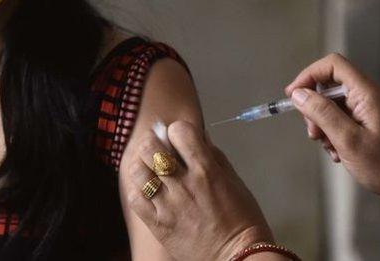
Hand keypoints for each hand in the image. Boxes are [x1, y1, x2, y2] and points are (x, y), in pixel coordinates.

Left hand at [123, 121, 274, 260]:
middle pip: (151, 147)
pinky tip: (147, 191)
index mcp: (207, 170)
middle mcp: (185, 184)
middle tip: (158, 150)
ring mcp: (169, 205)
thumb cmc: (243, 219)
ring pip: (138, 171)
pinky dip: (138, 190)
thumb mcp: (235, 181)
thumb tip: (200, 136)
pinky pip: (136, 199)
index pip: (179, 131)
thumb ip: (215, 157)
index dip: (178, 131)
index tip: (180, 139)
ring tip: (149, 170)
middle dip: (153, 142)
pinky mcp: (159, 224)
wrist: (239, 256)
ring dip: (141, 165)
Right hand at [285, 54, 379, 239]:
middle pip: (330, 86)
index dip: (310, 75)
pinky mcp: (367, 122)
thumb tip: (299, 94)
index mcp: (368, 93)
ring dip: (323, 125)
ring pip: (332, 105)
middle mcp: (369, 96)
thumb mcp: (347, 140)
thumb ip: (322, 113)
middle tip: (314, 133)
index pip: (333, 65)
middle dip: (315, 107)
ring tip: (330, 147)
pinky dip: (333, 134)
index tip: (294, 95)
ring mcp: (368, 109)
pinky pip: (340, 119)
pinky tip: (338, 153)